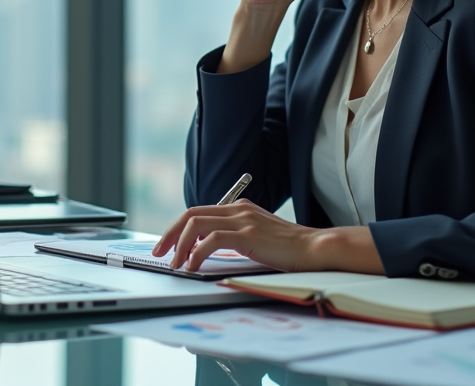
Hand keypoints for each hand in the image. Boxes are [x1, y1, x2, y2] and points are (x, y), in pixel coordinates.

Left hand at [151, 200, 321, 273]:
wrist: (313, 248)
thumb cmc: (289, 248)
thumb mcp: (257, 236)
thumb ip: (236, 237)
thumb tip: (209, 249)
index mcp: (239, 208)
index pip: (198, 212)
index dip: (178, 228)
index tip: (168, 245)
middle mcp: (238, 209)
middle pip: (191, 214)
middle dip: (171, 234)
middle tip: (161, 253)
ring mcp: (242, 219)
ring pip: (197, 224)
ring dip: (180, 245)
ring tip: (176, 264)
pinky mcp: (248, 234)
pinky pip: (211, 240)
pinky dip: (197, 253)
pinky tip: (193, 266)